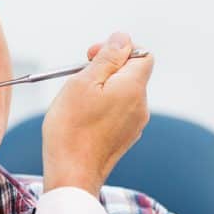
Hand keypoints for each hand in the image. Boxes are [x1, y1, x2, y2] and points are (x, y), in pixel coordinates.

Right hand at [42, 32, 153, 195]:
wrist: (72, 175)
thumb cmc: (72, 128)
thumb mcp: (83, 82)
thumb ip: (106, 58)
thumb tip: (122, 39)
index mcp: (133, 87)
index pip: (142, 54)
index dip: (118, 49)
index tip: (92, 57)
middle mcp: (140, 105)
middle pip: (131, 74)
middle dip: (106, 70)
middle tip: (79, 78)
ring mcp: (134, 125)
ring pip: (122, 94)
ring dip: (102, 90)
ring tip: (77, 102)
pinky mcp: (124, 139)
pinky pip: (117, 113)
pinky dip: (102, 109)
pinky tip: (82, 120)